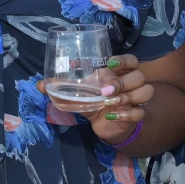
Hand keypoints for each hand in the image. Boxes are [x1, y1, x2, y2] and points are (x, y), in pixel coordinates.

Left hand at [38, 54, 153, 145]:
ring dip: (129, 96)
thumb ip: (60, 88)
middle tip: (106, 90)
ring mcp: (136, 99)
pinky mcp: (136, 115)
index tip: (110, 63)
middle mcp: (130, 83)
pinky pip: (140, 113)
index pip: (131, 60)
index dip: (124, 60)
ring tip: (110, 102)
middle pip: (139, 75)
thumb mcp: (77, 94)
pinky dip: (127, 114)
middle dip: (124, 82)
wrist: (104, 123)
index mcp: (118, 73)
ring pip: (146, 92)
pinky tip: (113, 116)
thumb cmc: (93, 101)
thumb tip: (38, 84)